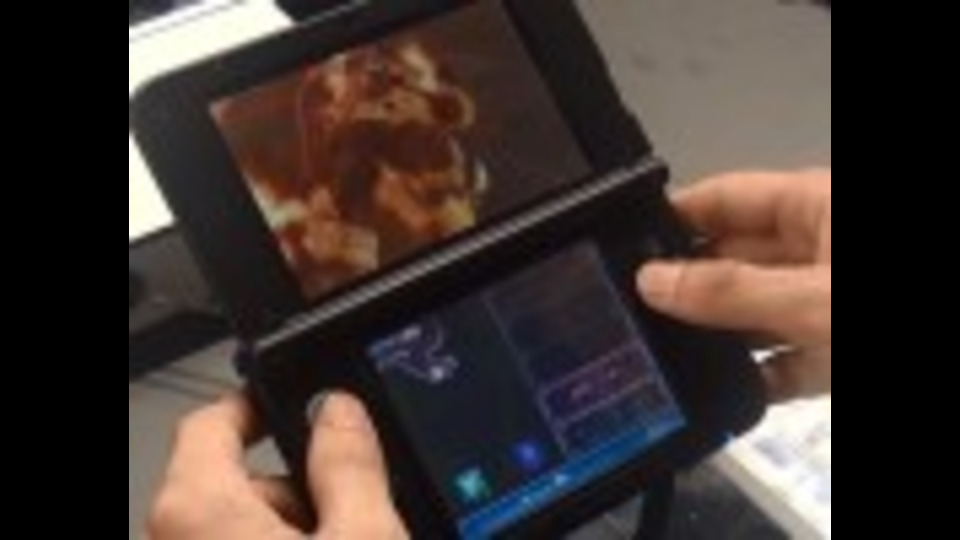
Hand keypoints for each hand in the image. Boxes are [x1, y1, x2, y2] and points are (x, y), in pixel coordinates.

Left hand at [148, 392, 407, 539]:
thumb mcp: (365, 539)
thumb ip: (351, 464)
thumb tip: (341, 414)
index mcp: (198, 512)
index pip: (210, 423)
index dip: (258, 403)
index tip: (298, 399)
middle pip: (235, 487)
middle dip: (301, 491)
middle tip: (358, 514)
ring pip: (244, 534)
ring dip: (299, 535)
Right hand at [639, 170, 831, 401]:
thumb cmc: (929, 314)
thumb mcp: (820, 301)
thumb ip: (732, 292)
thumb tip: (652, 280)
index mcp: (820, 207)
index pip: (727, 197)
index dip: (674, 216)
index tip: (618, 246)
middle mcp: (824, 248)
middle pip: (736, 257)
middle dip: (687, 284)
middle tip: (628, 313)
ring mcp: (833, 304)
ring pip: (759, 313)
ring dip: (718, 336)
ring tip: (659, 356)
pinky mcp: (844, 356)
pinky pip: (789, 362)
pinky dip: (760, 378)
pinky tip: (722, 395)